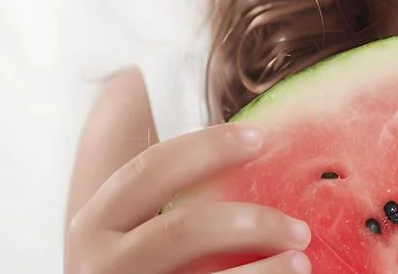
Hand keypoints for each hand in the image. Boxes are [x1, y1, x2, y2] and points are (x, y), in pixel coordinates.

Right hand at [65, 123, 311, 273]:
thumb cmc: (129, 268)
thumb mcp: (124, 236)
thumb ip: (164, 207)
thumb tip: (251, 161)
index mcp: (95, 223)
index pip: (150, 169)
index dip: (205, 147)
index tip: (258, 138)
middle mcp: (100, 262)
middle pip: (184, 229)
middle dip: (249, 222)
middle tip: (299, 226)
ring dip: (264, 271)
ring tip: (302, 261)